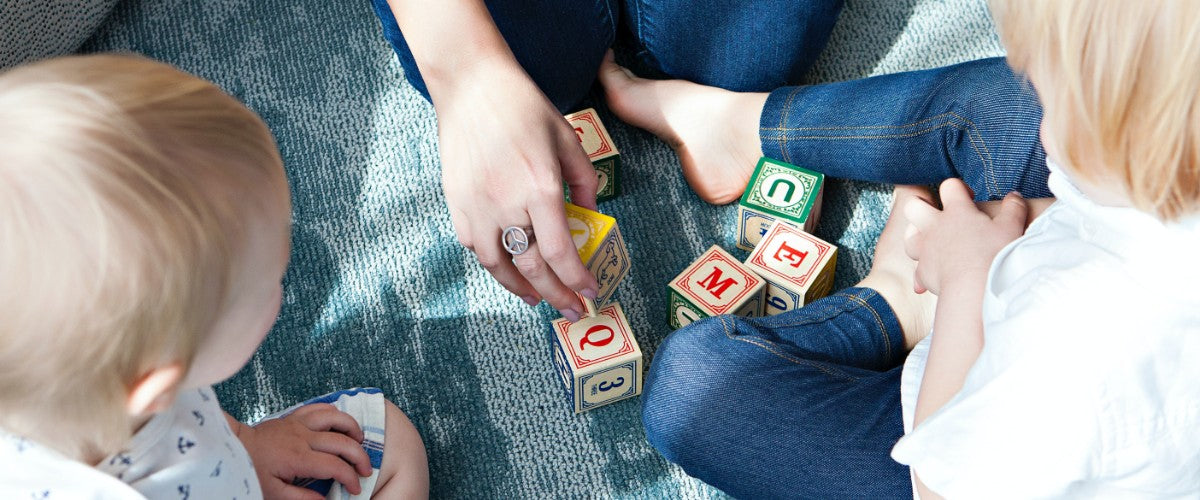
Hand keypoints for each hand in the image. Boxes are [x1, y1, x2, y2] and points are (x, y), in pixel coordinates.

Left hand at [232, 405, 371, 499]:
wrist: (233, 447)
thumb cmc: (251, 471)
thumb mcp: (273, 493)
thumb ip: (301, 499)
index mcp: (298, 458)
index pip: (335, 467)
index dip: (350, 478)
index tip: (355, 489)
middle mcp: (303, 437)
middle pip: (343, 442)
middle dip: (360, 456)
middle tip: (366, 470)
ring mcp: (299, 424)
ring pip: (335, 417)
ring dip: (352, 428)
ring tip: (359, 441)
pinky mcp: (294, 416)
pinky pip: (320, 407)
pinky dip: (335, 413)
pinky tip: (340, 423)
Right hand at [434, 59, 599, 319]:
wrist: (471, 85)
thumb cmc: (523, 107)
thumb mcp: (567, 139)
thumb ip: (584, 182)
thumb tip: (591, 217)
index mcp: (540, 187)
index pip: (561, 253)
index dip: (576, 280)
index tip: (590, 293)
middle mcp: (506, 204)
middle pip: (533, 268)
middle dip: (557, 296)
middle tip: (572, 310)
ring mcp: (477, 206)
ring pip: (498, 266)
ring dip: (521, 289)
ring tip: (538, 297)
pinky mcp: (456, 203)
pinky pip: (476, 247)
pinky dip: (494, 263)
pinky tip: (509, 267)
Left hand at [903, 179, 1027, 294]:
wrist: (975, 288)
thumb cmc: (994, 255)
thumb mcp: (1011, 227)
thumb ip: (1013, 208)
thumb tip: (1014, 196)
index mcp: (957, 211)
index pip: (949, 186)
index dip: (958, 188)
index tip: (969, 198)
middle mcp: (935, 227)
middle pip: (913, 205)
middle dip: (921, 204)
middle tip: (936, 212)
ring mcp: (925, 249)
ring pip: (908, 235)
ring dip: (916, 236)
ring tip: (930, 241)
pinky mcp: (923, 272)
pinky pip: (916, 271)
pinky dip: (921, 274)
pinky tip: (929, 279)